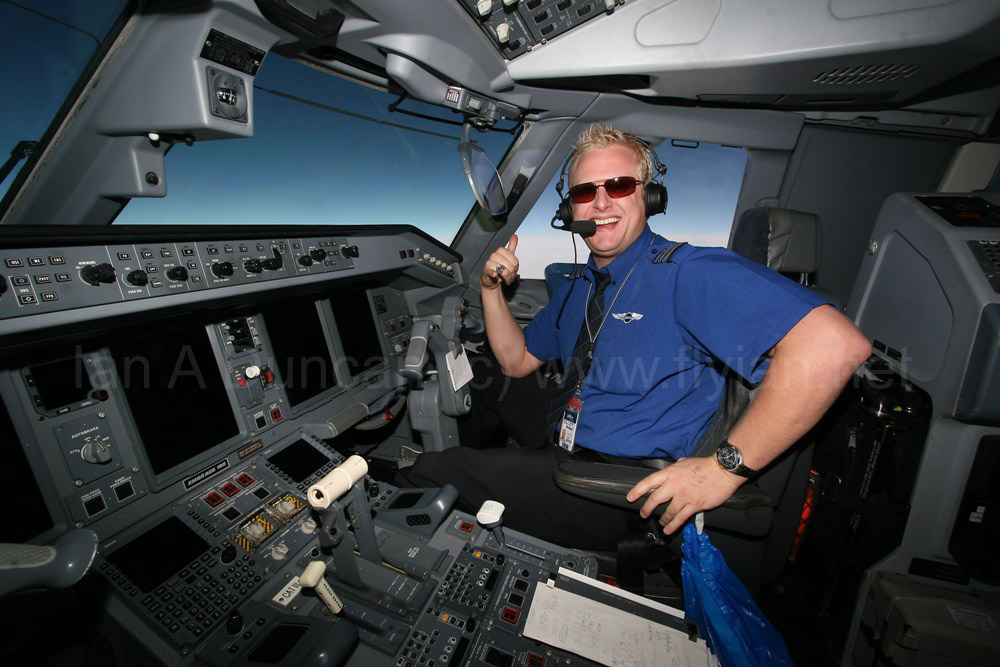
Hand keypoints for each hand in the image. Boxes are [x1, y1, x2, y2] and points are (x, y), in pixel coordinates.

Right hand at [481, 234, 518, 290]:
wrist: (490, 279)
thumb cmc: (500, 268)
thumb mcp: (508, 256)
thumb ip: (512, 245)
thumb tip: (514, 235)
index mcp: (500, 250)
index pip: (515, 261)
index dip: (515, 267)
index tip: (512, 269)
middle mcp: (494, 255)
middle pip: (510, 266)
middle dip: (512, 274)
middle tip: (508, 275)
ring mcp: (489, 263)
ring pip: (504, 271)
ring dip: (507, 277)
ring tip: (504, 278)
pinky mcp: (486, 271)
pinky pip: (491, 272)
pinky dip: (493, 273)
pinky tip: (495, 274)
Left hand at [625, 456, 744, 534]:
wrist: (722, 471)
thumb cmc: (704, 465)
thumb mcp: (684, 462)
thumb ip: (674, 468)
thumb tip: (668, 473)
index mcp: (670, 472)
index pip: (649, 482)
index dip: (637, 490)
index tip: (630, 498)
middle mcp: (675, 485)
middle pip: (655, 499)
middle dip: (647, 508)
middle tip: (643, 514)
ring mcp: (685, 496)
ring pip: (668, 511)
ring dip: (663, 519)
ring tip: (661, 523)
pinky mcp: (695, 505)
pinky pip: (681, 518)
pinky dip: (673, 525)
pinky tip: (668, 529)